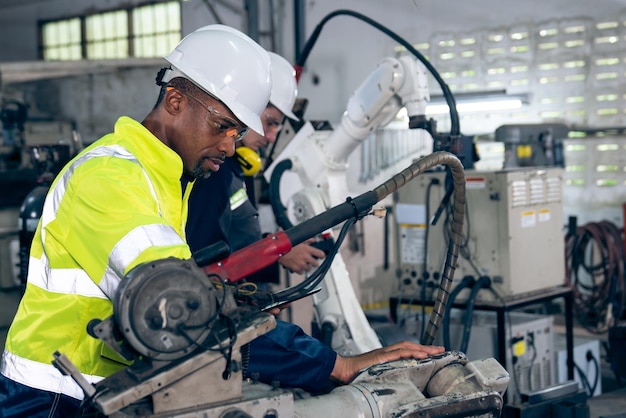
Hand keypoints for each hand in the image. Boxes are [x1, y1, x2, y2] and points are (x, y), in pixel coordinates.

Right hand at [278, 239, 325, 273]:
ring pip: (309, 269)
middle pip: (316, 264)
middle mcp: (305, 257)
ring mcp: (301, 264)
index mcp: (307, 249)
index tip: (321, 256)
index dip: (322, 255)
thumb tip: (314, 240)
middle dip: (314, 262)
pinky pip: (301, 272)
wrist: (278, 250)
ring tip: (303, 263)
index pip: (321, 254)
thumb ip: (308, 240)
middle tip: (311, 260)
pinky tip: (298, 266)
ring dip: (307, 267)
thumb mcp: (299, 240)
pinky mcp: (295, 269)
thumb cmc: (287, 244)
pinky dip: (300, 270)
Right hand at [330, 341, 444, 383]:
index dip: (419, 350)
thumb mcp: (373, 374)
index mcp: (385, 356)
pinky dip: (410, 352)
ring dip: (422, 348)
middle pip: (409, 345)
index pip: (406, 350)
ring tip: (435, 351)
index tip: (432, 353)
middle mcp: (386, 352)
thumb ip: (384, 375)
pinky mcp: (381, 357)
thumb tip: (395, 382)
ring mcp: (383, 353)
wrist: (341, 369)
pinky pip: (398, 353)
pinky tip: (420, 354)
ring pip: (406, 347)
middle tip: (441, 349)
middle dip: (426, 347)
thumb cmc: (354, 374)